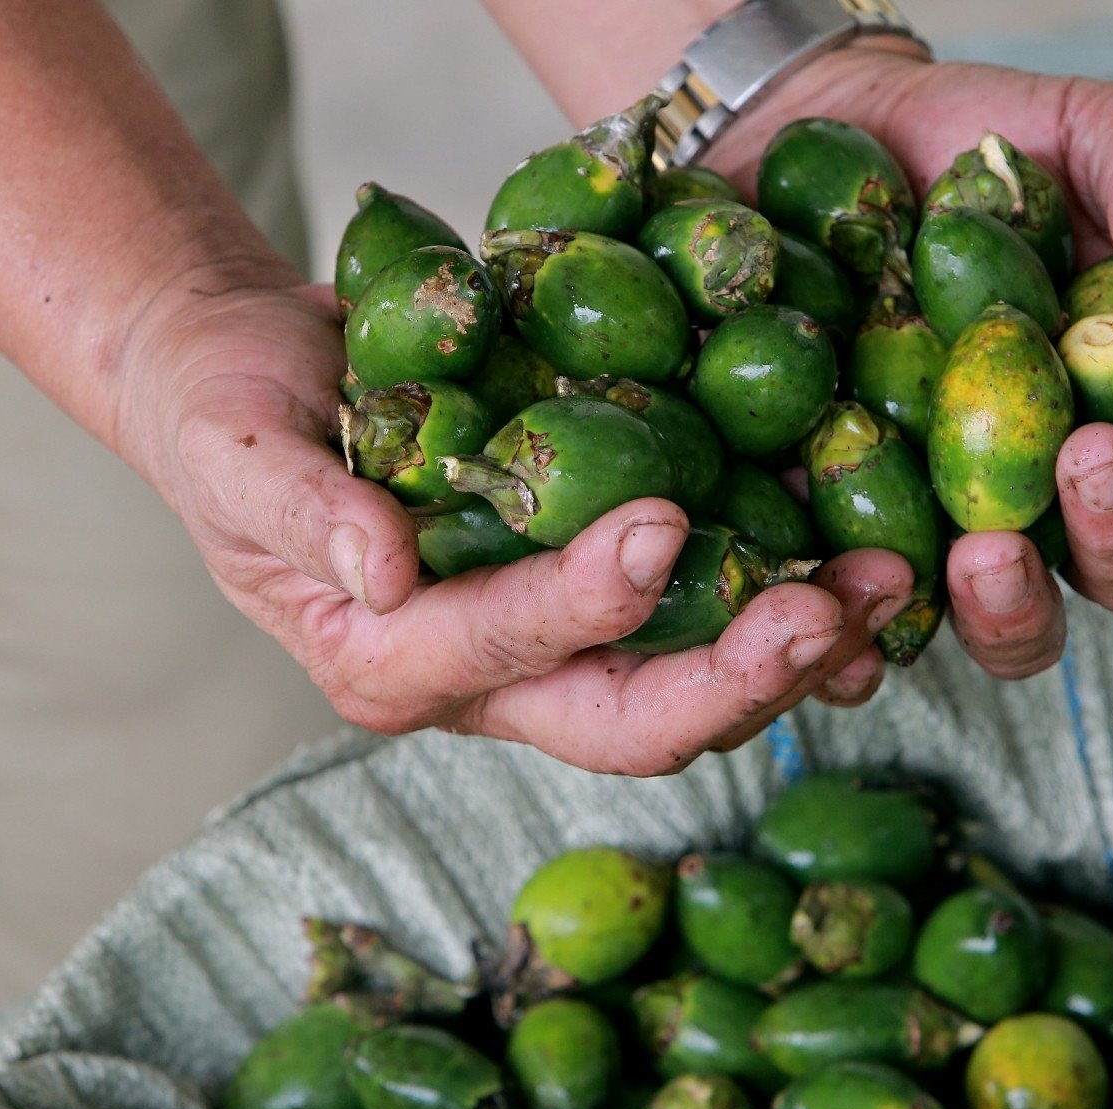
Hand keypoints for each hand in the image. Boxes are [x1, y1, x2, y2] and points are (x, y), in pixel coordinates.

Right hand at [112, 274, 912, 775]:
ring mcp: (552, 651)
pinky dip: (782, 591)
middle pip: (627, 721)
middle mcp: (483, 684)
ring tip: (886, 581)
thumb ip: (298, 512)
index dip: (581, 601)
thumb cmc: (227, 412)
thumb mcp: (233, 447)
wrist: (264, 383)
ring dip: (790, 649)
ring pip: (688, 687)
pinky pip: (703, 619)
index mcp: (388, 661)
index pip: (497, 648)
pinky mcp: (600, 598)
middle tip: (828, 610)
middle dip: (734, 678)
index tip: (661, 522)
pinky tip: (858, 538)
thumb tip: (381, 570)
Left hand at [709, 48, 1112, 678]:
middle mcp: (1051, 490)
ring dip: (1015, 607)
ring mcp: (952, 535)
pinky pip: (863, 629)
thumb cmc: (950, 152)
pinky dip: (863, 638)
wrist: (796, 156)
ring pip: (1014, 624)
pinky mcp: (849, 554)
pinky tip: (842, 613)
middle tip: (1090, 456)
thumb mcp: (1058, 124)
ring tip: (988, 553)